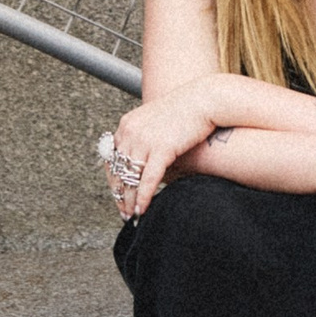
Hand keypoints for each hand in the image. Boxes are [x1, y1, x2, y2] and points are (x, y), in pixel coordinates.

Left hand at [102, 87, 220, 215]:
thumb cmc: (185, 113)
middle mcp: (131, 131)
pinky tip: (142, 210)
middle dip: (119, 195)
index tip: (118, 196)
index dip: (113, 181)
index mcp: (127, 125)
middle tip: (123, 212)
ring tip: (132, 216)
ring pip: (130, 178)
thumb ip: (144, 141)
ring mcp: (145, 139)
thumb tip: (143, 168)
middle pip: (117, 171)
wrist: (204, 101)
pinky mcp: (162, 148)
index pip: (111, 159)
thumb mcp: (155, 123)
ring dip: (129, 201)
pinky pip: (148, 179)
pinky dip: (143, 197)